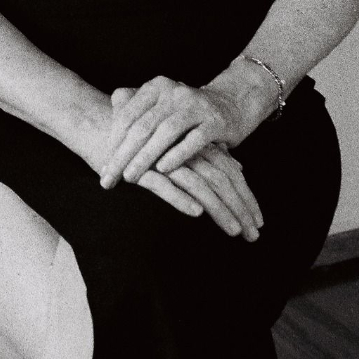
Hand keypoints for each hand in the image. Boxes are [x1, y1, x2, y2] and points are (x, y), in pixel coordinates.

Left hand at [99, 78, 244, 189]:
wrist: (231, 104)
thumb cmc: (187, 111)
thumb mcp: (160, 104)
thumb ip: (135, 104)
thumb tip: (109, 109)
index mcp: (156, 87)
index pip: (128, 115)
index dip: (113, 141)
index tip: (103, 164)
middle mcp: (174, 92)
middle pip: (143, 126)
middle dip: (123, 154)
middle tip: (109, 177)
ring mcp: (196, 106)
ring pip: (165, 132)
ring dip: (145, 157)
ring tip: (130, 177)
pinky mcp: (215, 122)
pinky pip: (193, 140)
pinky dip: (177, 155)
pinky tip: (163, 170)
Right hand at [134, 144, 262, 240]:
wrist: (100, 122)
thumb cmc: (145, 137)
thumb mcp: (181, 144)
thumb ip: (209, 152)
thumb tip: (239, 166)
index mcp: (196, 145)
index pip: (229, 172)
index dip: (245, 196)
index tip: (258, 221)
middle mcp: (184, 151)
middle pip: (220, 180)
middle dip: (239, 208)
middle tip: (253, 235)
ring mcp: (163, 158)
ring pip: (199, 185)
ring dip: (219, 209)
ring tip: (234, 231)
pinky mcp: (140, 168)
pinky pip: (163, 184)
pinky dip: (180, 197)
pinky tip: (195, 212)